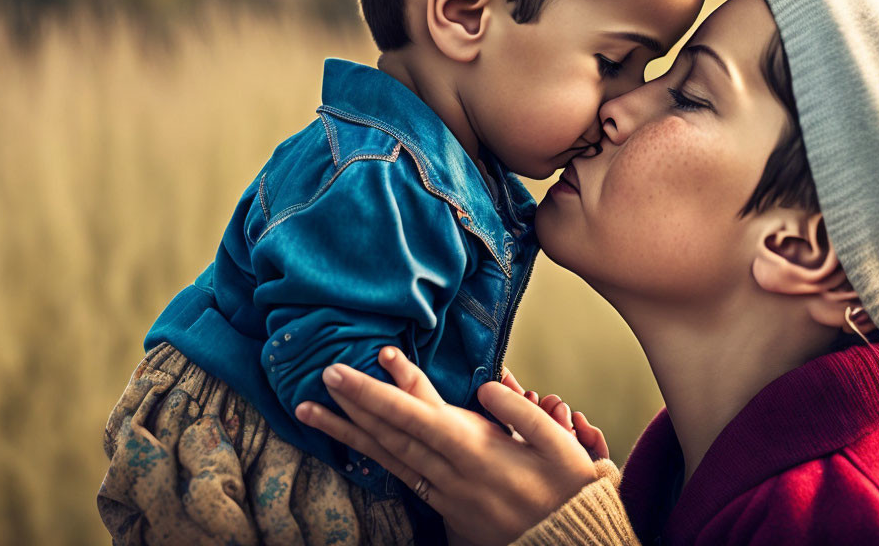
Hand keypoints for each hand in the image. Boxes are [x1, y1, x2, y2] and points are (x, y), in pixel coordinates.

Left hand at [295, 347, 599, 545]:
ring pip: (389, 458)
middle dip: (354, 405)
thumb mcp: (560, 447)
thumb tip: (486, 384)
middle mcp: (452, 474)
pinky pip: (402, 475)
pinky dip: (375, 456)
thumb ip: (521, 413)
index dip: (377, 393)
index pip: (416, 418)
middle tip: (321, 375)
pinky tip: (355, 444)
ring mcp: (445, 494)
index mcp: (478, 453)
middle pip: (392, 435)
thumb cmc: (568, 492)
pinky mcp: (445, 506)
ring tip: (311, 412)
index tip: (346, 371)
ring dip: (348, 433)